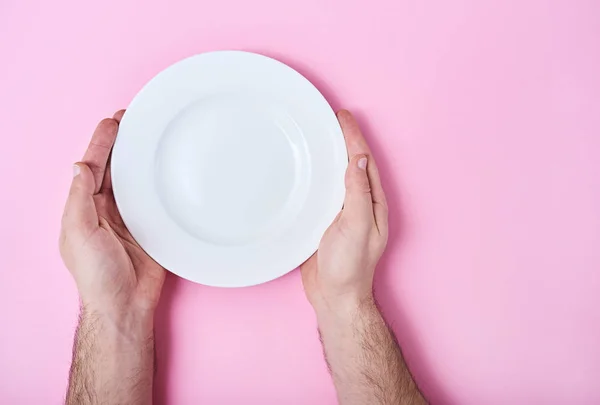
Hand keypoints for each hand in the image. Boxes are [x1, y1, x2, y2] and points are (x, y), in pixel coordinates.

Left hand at [59, 110, 164, 329]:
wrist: (124, 304)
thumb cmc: (96, 275)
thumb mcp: (78, 232)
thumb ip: (80, 198)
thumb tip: (80, 166)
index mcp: (85, 207)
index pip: (92, 167)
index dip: (101, 143)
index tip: (113, 122)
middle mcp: (106, 209)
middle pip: (114, 168)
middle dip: (122, 144)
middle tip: (134, 120)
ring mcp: (130, 218)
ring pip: (135, 180)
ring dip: (141, 159)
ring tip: (150, 136)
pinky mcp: (151, 227)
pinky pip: (156, 198)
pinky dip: (159, 182)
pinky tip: (166, 168)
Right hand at [301, 110, 387, 313]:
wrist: (335, 296)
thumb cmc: (349, 266)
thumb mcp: (357, 227)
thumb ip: (357, 193)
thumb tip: (358, 160)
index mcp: (372, 203)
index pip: (363, 161)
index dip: (354, 136)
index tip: (342, 115)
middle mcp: (359, 204)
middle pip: (352, 164)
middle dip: (344, 139)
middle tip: (331, 117)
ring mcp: (343, 213)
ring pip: (337, 176)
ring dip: (331, 154)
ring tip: (320, 135)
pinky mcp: (325, 222)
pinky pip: (323, 191)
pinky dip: (317, 175)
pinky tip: (307, 170)